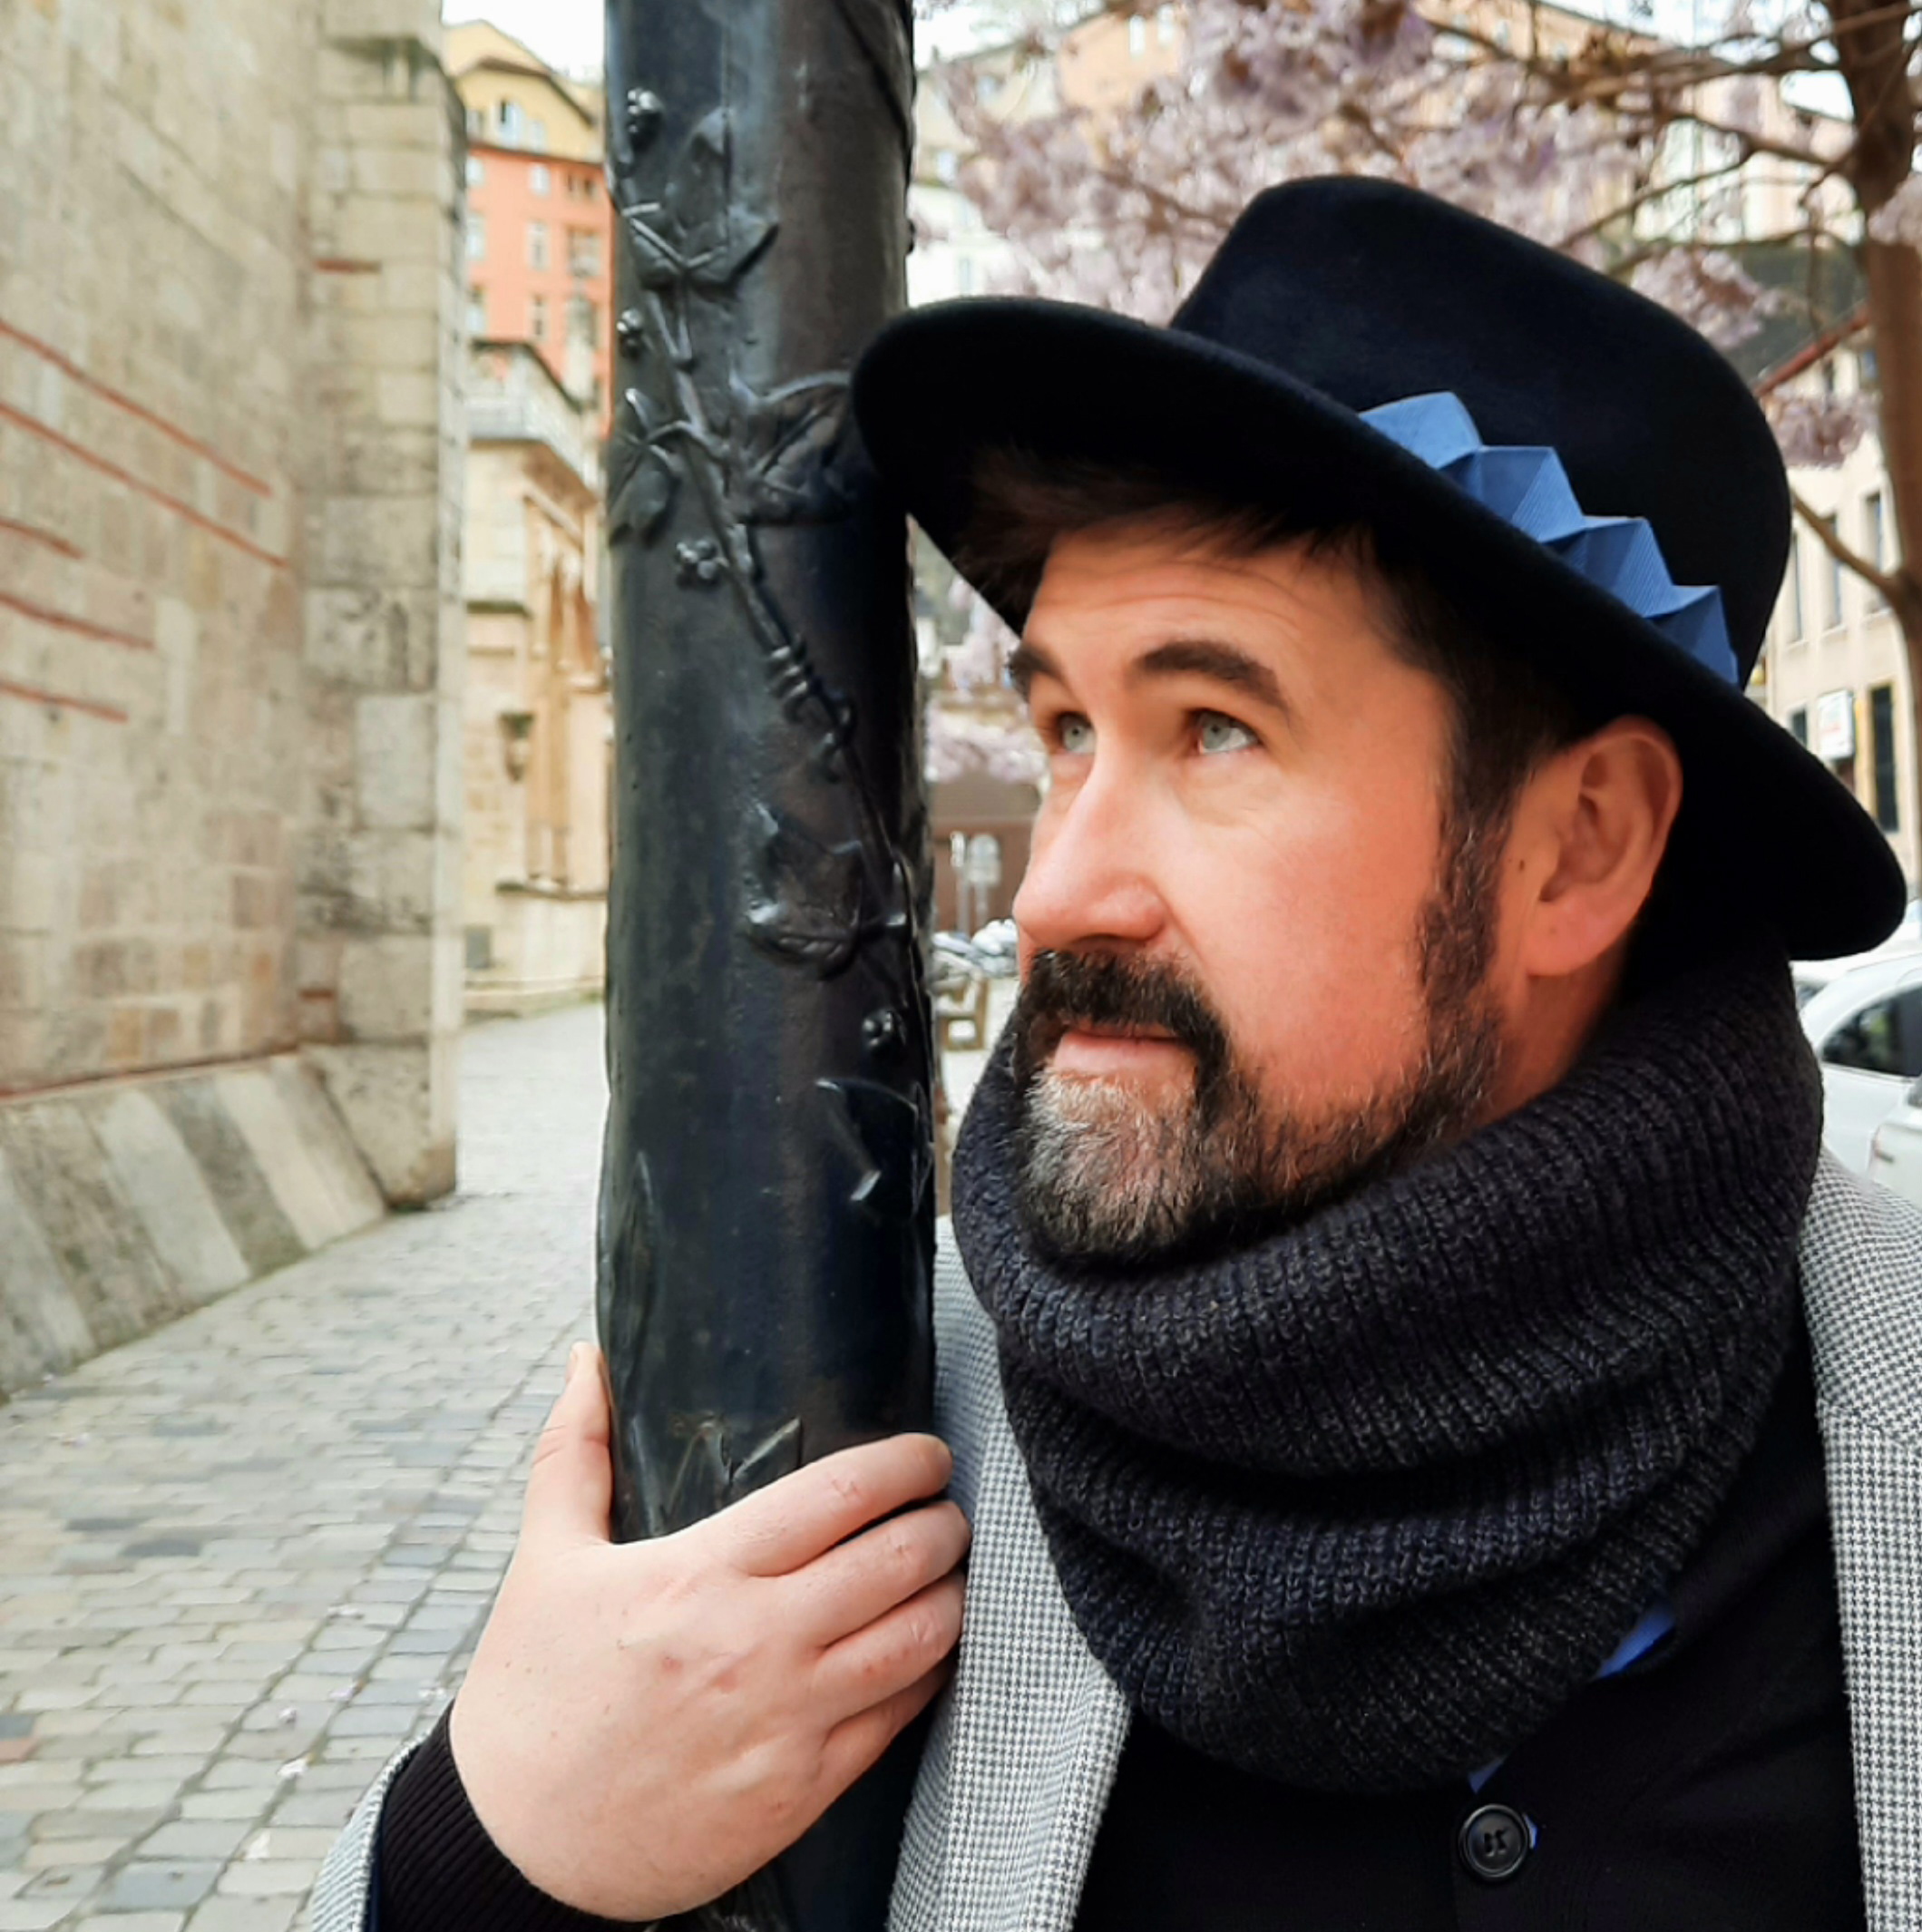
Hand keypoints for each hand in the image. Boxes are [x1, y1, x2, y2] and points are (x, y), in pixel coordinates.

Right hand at [449, 1344, 968, 1920]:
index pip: (838, 1494)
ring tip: (950, 1572)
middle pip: (897, 1561)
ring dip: (953, 1596)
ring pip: (919, 1641)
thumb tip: (585, 1359)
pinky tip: (928, 1651)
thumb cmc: (531, 1696)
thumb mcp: (544, 1561)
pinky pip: (899, 1719)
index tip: (928, 1453)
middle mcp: (755, 1644)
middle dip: (942, 1524)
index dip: (905, 1464)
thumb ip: (573, 1451)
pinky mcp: (802, 1789)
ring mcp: (787, 1721)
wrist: (516, 1850)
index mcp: (700, 1575)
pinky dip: (930, 1674)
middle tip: (946, 1508)